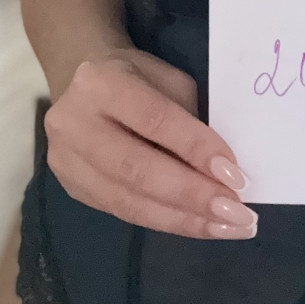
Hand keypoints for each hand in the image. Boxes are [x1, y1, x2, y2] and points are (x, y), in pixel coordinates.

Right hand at [44, 47, 259, 239]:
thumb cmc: (138, 76)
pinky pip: (124, 213)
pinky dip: (166, 221)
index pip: (155, 120)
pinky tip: (198, 225)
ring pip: (129, 202)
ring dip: (184, 219)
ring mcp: (66, 162)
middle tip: (238, 215)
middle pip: (138, 170)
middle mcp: (74, 124)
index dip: (196, 149)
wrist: (81, 82)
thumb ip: (189, 116)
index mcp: (101, 83)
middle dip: (193, 196)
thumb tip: (223, 168)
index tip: (236, 176)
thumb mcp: (168, 79)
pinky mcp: (72, 190)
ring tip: (227, 227)